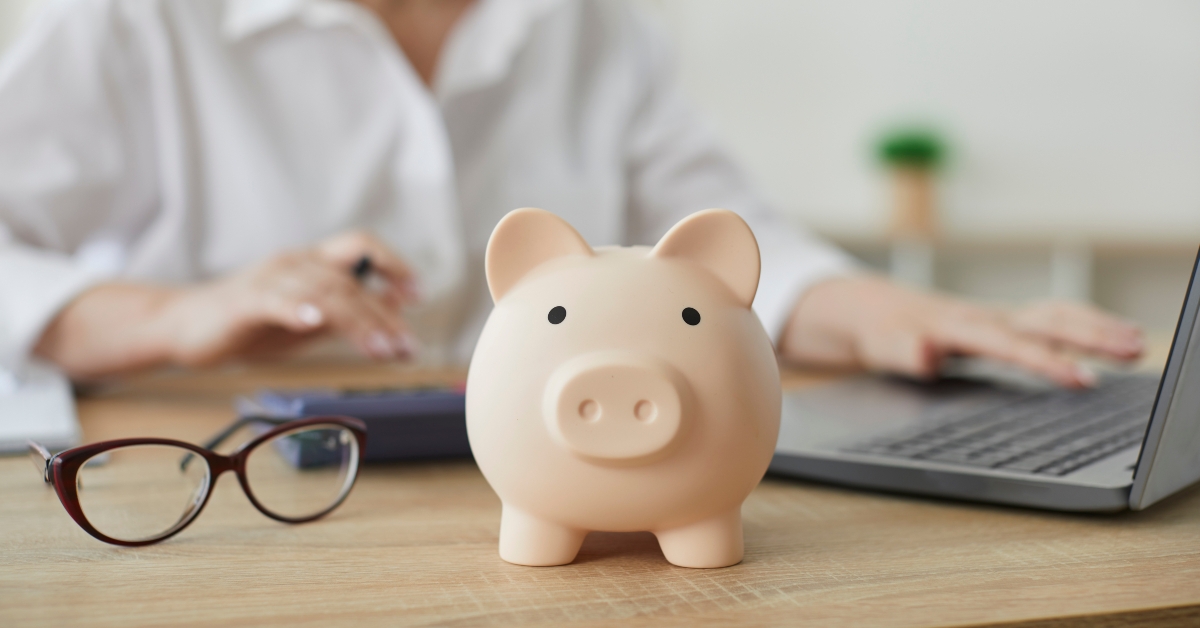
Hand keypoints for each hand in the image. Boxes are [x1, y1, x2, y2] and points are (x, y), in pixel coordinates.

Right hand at [36, 232, 419, 378]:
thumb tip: (395, 310)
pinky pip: (275, 299)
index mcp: (312, 264)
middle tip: (405, 347)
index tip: (418, 294)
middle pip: (350, 278)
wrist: (183, 327)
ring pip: (323, 291)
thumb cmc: (249, 323)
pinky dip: (297, 308)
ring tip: (381, 349)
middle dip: (383, 313)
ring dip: (358, 321)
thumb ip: (346, 313)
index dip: (393, 264)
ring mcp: (270, 279)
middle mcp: (295, 263)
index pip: (361, 249)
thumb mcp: (308, 318)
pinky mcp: (244, 301)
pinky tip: (313, 320)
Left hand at [780, 275, 1143, 387]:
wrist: (872, 309)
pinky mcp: (1002, 324)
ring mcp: (997, 319)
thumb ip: (904, 352)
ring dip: (1096, 327)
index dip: (1046, 362)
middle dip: (1091, 335)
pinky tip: (1113, 339)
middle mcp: (986, 318)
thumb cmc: (881, 333)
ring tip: (1138, 344)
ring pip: (1055, 315)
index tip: (1082, 379)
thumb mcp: (882, 347)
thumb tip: (927, 355)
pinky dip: (1084, 325)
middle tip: (1134, 349)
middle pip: (1046, 320)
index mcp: (960, 326)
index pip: (1011, 345)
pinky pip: (1051, 320)